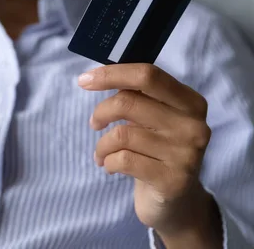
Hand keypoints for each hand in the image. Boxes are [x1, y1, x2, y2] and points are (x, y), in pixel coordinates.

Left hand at [78, 64, 221, 245]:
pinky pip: (124, 160)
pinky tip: (110, 166)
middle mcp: (194, 125)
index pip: (148, 75)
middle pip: (129, 102)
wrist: (177, 203)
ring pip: (122, 134)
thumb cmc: (156, 151)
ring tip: (102, 152)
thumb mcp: (153, 119)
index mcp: (191, 102)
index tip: (84, 80)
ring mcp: (186, 154)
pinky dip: (108, 161)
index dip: (112, 74)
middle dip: (101, 112)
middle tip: (94, 123)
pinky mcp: (173, 180)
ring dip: (102, 144)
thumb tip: (98, 76)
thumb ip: (136, 97)